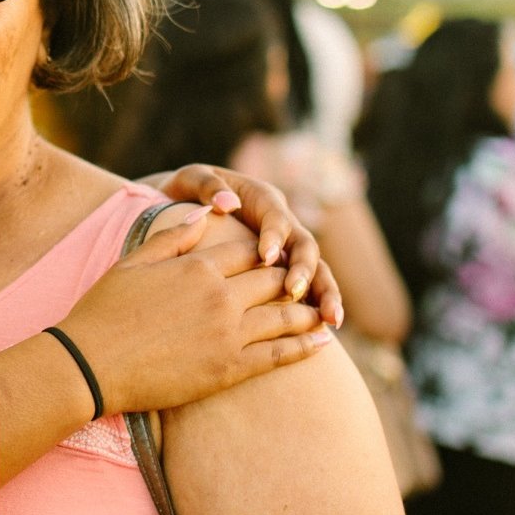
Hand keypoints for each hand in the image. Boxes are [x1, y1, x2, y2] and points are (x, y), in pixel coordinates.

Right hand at [57, 207, 331, 415]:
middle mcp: (220, 296)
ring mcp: (228, 334)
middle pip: (273, 278)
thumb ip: (174, 236)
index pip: (248, 249)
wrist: (89, 365)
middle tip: (313, 281)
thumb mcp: (134, 261)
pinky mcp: (229, 369)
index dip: (266, 250)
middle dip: (294, 276)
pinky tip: (322, 343)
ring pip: (284, 316)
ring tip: (327, 311)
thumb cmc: (103, 311)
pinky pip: (279, 355)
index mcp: (198, 266)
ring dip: (310, 311)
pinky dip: (305, 347)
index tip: (277, 254)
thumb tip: (207, 215)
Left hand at [146, 165, 345, 329]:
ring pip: (316, 270)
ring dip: (324, 293)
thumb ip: (208, 186)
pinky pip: (307, 290)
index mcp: (262, 199)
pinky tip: (324, 334)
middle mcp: (283, 223)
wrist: (184, 206)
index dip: (273, 236)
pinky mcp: (285, 271)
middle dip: (304, 269)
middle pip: (304, 245)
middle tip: (294, 291)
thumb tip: (227, 203)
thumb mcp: (191, 180)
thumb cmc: (186, 192)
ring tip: (330, 320)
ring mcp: (287, 248)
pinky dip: (316, 309)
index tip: (264, 257)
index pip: (275, 217)